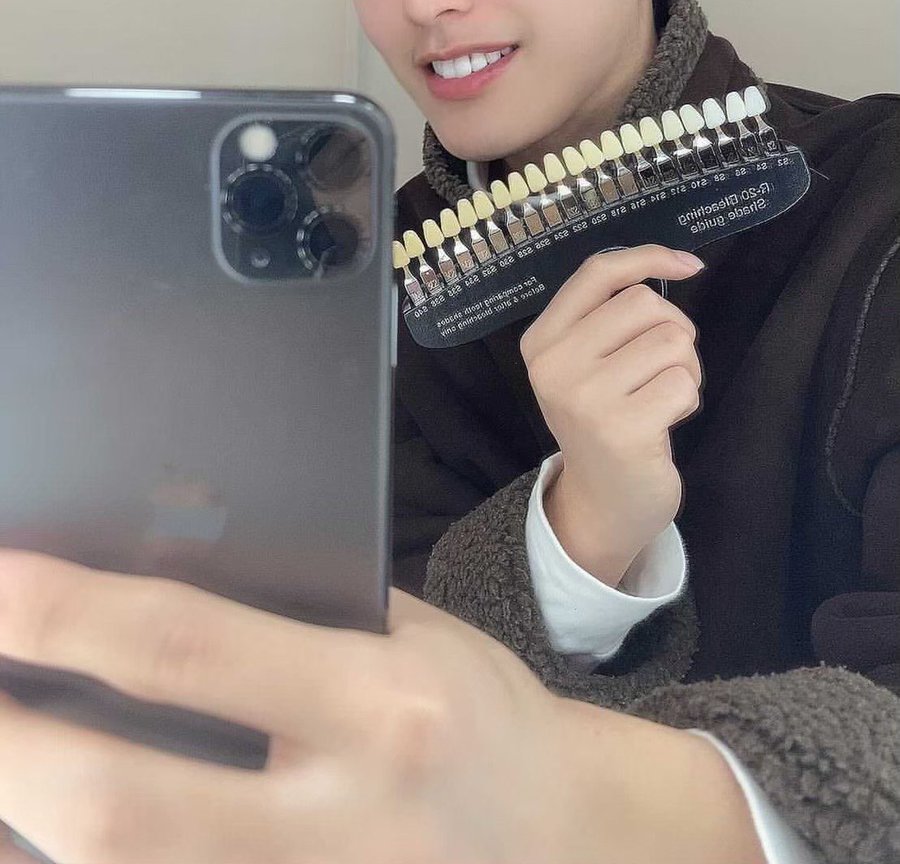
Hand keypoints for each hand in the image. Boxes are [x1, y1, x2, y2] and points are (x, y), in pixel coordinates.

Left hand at [0, 550, 763, 863]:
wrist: (565, 843)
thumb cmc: (477, 716)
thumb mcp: (410, 635)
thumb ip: (293, 620)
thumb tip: (147, 589)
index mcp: (378, 702)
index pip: (186, 650)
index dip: (64, 615)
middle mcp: (342, 821)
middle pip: (119, 807)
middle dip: (5, 745)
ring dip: (23, 829)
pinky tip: (42, 831)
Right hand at [519, 244, 704, 584]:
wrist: (602, 500)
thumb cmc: (605, 417)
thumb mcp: (586, 362)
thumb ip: (609, 314)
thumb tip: (678, 262)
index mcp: (542, 340)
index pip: (597, 273)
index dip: (648, 257)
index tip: (688, 264)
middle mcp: (554, 364)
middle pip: (644, 303)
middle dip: (671, 329)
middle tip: (659, 368)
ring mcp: (585, 397)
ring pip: (672, 340)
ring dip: (684, 368)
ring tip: (661, 397)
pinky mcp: (621, 428)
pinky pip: (683, 382)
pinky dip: (687, 399)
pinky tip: (663, 422)